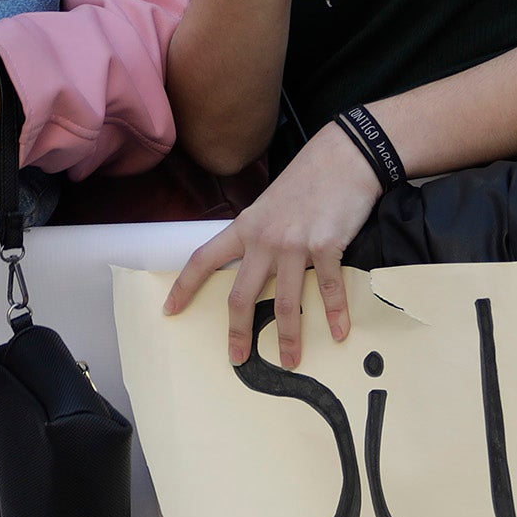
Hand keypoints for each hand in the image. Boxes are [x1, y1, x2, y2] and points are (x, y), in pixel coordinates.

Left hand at [164, 121, 383, 365]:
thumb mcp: (271, 204)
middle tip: (237, 358)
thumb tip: (257, 263)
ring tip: (289, 361)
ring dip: (288, 338)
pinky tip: (338, 333)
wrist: (345, 155)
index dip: (184, 287)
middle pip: (241, 295)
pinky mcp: (326, 245)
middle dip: (237, 332)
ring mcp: (294, 243)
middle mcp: (264, 238)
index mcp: (246, 226)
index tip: (170, 310)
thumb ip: (260, 233)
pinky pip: (328, 288)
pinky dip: (335, 314)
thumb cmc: (310, 179)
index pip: (204, 259)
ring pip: (285, 303)